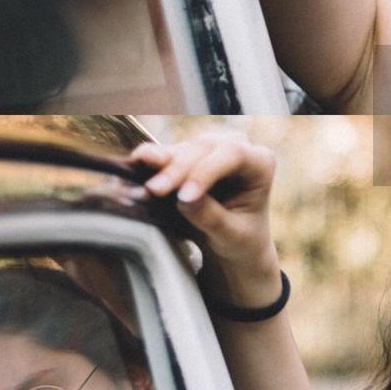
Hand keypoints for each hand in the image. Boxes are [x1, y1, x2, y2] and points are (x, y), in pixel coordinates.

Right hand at [128, 132, 277, 280]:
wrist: (233, 242)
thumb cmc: (241, 238)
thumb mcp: (232, 235)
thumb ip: (212, 217)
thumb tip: (184, 200)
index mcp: (259, 162)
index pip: (233, 154)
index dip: (205, 170)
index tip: (184, 197)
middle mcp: (235, 147)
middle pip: (202, 147)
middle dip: (176, 169)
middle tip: (154, 192)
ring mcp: (208, 149)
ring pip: (180, 149)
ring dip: (157, 166)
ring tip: (141, 188)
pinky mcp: (185, 156)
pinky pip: (162, 155)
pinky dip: (146, 165)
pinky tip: (130, 172)